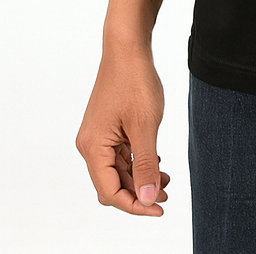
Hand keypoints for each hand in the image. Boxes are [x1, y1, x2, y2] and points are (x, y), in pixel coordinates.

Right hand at [76, 42, 170, 216]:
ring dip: (139, 177)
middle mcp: (90, 144)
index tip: (159, 208)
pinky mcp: (106, 127)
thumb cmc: (134, 81)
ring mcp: (98, 135)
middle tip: (165, 194)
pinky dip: (136, 161)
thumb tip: (148, 199)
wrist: (127, 47)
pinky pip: (119, 154)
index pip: (110, 192)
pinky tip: (156, 161)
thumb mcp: (145, 126)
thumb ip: (145, 165)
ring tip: (165, 179)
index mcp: (93, 147)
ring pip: (117, 170)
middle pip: (111, 184)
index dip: (135, 205)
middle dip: (138, 193)